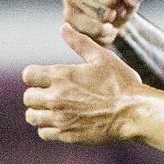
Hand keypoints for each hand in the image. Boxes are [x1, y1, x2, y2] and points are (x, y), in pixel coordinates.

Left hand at [22, 25, 144, 142]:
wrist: (135, 113)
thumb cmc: (121, 84)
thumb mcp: (102, 58)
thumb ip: (79, 43)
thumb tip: (63, 28)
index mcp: (61, 76)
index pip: (28, 75)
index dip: (35, 77)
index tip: (45, 80)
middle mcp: (56, 97)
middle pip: (28, 98)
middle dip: (37, 96)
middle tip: (51, 96)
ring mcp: (61, 118)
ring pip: (32, 117)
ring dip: (39, 113)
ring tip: (52, 111)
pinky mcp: (68, 135)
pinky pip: (44, 134)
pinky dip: (48, 129)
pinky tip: (60, 123)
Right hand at [61, 0, 153, 46]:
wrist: (109, 22)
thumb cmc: (120, 0)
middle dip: (120, 6)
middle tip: (117, 7)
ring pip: (104, 14)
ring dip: (113, 19)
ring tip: (110, 15)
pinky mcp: (69, 18)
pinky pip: (96, 28)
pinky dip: (106, 31)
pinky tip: (105, 27)